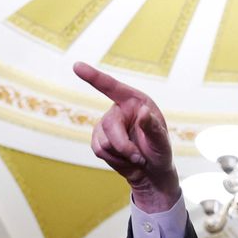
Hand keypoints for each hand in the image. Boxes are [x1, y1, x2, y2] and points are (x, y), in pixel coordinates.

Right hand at [73, 62, 179, 211]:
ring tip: (135, 157)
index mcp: (135, 101)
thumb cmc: (159, 152)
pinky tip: (124, 159)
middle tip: (139, 158)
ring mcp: (106, 124)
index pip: (112, 87)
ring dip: (120, 155)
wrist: (151, 171)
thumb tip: (143, 112)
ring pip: (103, 141)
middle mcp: (119, 109)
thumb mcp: (161, 141)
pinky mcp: (98, 138)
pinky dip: (113, 159)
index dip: (93, 77)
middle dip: (123, 146)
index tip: (77, 66)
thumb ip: (153, 128)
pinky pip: (98, 150)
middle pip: (109, 125)